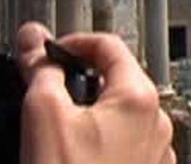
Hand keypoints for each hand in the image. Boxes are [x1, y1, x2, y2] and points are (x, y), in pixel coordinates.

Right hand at [16, 23, 173, 163]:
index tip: (48, 53)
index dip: (71, 43)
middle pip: (116, 80)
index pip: (107, 45)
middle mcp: (157, 123)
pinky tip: (78, 154)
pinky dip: (101, 142)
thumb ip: (40, 69)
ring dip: (90, 113)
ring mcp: (156, 153)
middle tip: (47, 91)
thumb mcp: (44, 115)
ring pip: (119, 116)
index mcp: (140, 99)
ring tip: (60, 131)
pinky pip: (125, 145)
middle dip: (79, 81)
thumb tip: (32, 39)